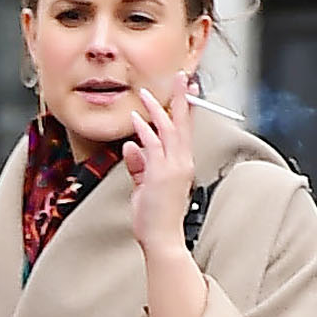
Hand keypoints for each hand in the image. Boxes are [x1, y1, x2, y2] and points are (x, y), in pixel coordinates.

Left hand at [122, 73, 197, 252]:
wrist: (162, 238)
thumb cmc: (155, 217)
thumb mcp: (144, 186)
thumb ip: (139, 165)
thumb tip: (131, 146)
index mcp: (182, 164)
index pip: (184, 130)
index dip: (185, 109)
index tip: (185, 90)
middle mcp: (182, 163)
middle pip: (182, 123)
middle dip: (181, 99)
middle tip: (180, 78)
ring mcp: (173, 168)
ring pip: (168, 130)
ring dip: (157, 110)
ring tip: (147, 94)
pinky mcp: (161, 175)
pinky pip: (152, 146)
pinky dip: (144, 130)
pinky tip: (137, 118)